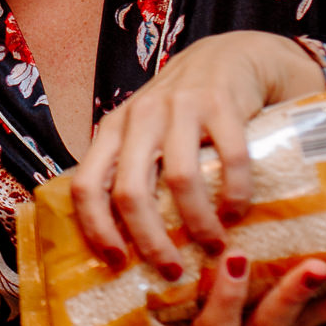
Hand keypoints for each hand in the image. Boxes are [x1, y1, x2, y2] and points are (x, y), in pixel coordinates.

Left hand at [71, 31, 325, 274]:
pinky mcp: (222, 102)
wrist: (234, 55)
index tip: (117, 262)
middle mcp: (140, 117)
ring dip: (198, 223)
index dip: (96, 228)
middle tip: (171, 270)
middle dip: (150, 241)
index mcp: (113, 130)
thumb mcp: (147, 134)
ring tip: (214, 246)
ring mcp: (180, 106)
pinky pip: (229, 159)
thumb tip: (124, 244)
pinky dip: (234, 194)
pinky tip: (238, 211)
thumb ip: (134, 171)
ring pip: (179, 180)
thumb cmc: (185, 108)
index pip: (86, 185)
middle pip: (131, 192)